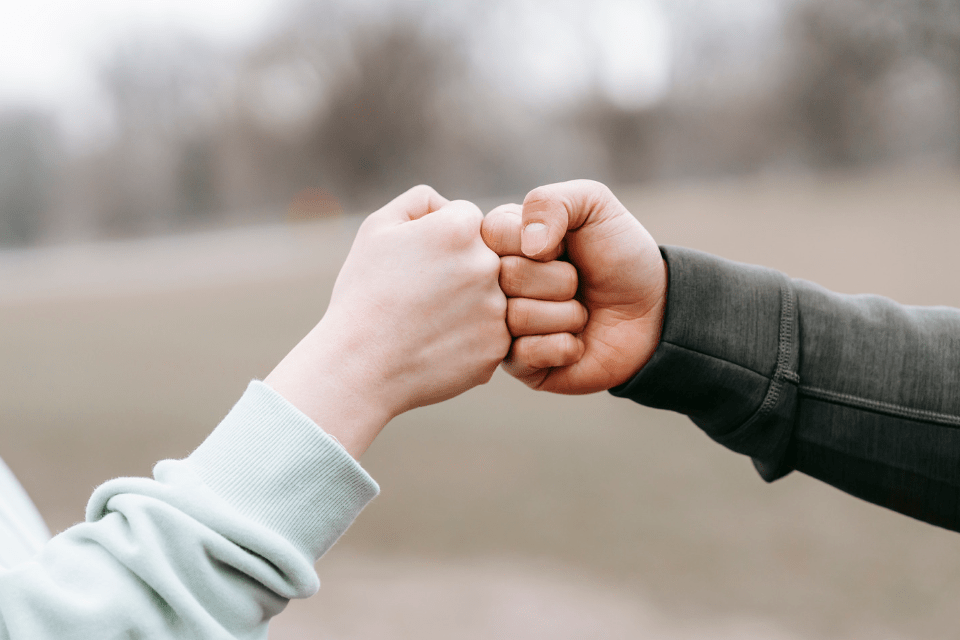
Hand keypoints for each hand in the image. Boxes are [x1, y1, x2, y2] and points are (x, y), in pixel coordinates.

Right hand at [266, 185, 509, 456]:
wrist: (359, 366)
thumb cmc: (363, 294)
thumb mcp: (377, 229)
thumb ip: (420, 202)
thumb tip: (449, 205)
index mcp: (461, 227)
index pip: (466, 220)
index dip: (438, 242)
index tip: (415, 265)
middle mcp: (488, 264)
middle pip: (484, 257)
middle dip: (457, 272)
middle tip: (420, 298)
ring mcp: (497, 308)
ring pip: (490, 296)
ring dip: (466, 306)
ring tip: (426, 323)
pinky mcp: (498, 347)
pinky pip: (490, 333)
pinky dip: (467, 339)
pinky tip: (435, 345)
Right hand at [481, 180, 665, 393]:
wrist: (654, 312)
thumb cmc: (620, 255)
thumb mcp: (593, 205)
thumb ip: (552, 201)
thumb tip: (528, 245)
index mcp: (503, 241)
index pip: (492, 233)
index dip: (539, 241)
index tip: (564, 245)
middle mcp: (495, 283)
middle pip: (506, 276)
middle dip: (560, 279)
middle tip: (578, 283)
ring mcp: (503, 325)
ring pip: (517, 317)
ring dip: (566, 314)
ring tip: (580, 312)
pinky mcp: (518, 364)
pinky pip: (525, 354)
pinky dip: (563, 346)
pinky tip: (576, 342)